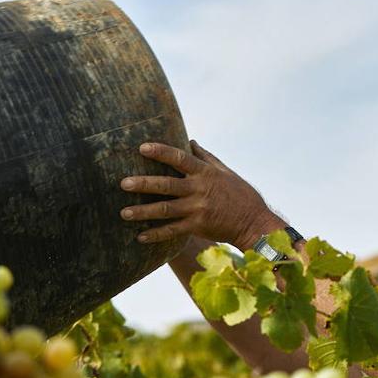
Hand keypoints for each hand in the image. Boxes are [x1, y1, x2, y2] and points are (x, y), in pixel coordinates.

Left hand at [119, 140, 282, 248]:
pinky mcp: (198, 227)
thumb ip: (206, 157)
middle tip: (123, 183)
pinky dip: (156, 234)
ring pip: (164, 209)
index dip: (161, 152)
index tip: (142, 148)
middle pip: (166, 184)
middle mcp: (199, 189)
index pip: (179, 158)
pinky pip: (172, 231)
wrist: (254, 222)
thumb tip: (191, 141)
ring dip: (142, 211)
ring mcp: (198, 209)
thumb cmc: (241, 194)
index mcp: (205, 173)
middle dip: (143, 184)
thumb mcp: (226, 171)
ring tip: (124, 213)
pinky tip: (140, 236)